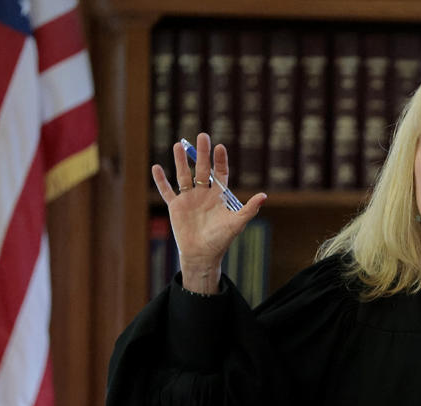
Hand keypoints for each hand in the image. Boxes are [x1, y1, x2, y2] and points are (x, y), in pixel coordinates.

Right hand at [151, 132, 264, 292]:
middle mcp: (203, 194)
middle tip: (202, 135)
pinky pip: (167, 191)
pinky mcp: (176, 207)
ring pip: (184, 176)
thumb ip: (249, 209)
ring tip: (178, 145)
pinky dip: (161, 181)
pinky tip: (156, 167)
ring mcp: (189, 199)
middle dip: (202, 153)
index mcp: (219, 196)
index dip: (220, 160)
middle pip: (202, 169)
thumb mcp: (237, 223)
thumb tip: (264, 196)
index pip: (220, 173)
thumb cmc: (221, 239)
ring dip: (181, 161)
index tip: (220, 147)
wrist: (203, 255)